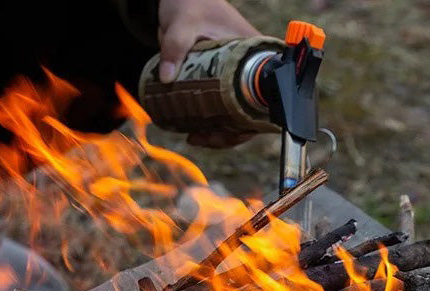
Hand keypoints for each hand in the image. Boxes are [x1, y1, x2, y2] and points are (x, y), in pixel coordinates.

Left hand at [157, 0, 258, 147]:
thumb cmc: (190, 5)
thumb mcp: (183, 24)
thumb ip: (174, 47)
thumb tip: (166, 79)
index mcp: (252, 54)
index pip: (263, 94)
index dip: (252, 119)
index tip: (232, 131)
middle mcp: (248, 70)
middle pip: (249, 113)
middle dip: (230, 133)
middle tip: (205, 139)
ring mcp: (235, 79)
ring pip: (235, 116)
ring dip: (219, 134)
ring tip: (195, 138)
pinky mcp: (221, 85)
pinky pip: (221, 111)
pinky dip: (210, 125)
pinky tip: (193, 132)